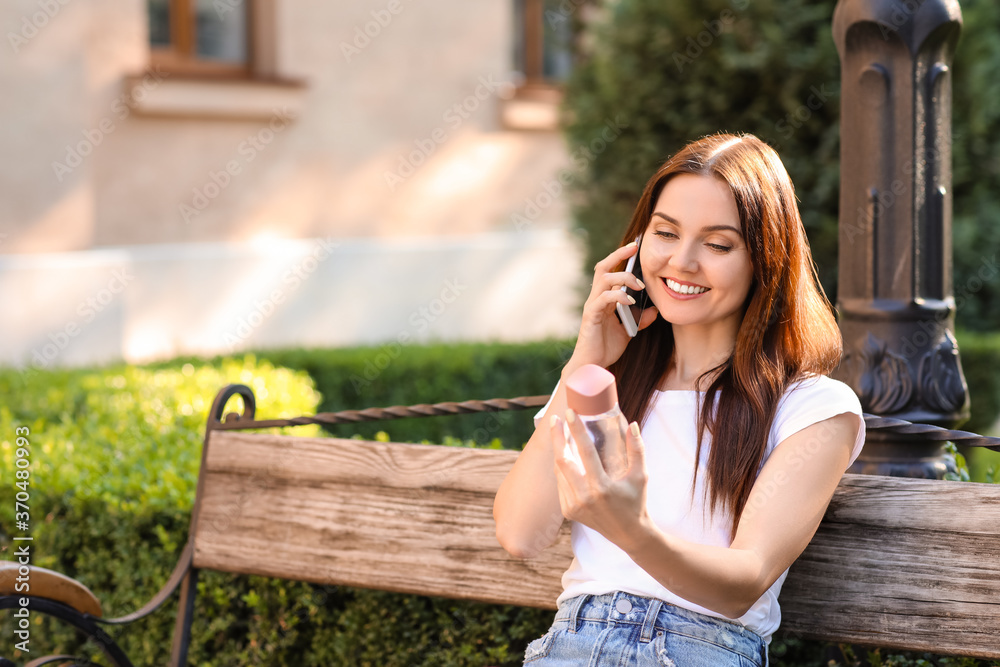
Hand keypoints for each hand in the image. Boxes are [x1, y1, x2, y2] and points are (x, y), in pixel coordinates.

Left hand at [550, 409, 652, 552]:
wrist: (628, 534)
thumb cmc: (636, 502)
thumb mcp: (641, 476)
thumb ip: (637, 449)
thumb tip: (632, 424)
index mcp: (602, 487)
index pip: (585, 452)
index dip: (576, 430)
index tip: (570, 413)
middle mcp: (584, 497)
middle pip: (562, 460)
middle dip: (556, 437)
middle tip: (555, 419)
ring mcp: (573, 505)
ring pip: (559, 471)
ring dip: (558, 451)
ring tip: (559, 433)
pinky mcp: (568, 511)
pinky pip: (560, 483)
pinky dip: (561, 468)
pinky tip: (563, 455)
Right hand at [569, 241, 658, 369]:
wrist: (593, 365)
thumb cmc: (606, 347)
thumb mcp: (628, 331)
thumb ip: (639, 319)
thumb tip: (655, 310)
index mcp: (604, 299)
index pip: (610, 271)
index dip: (620, 257)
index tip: (635, 247)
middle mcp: (596, 299)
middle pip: (603, 267)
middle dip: (618, 255)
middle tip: (634, 249)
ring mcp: (592, 306)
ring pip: (603, 279)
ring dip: (622, 278)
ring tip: (638, 285)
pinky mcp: (591, 316)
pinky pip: (603, 299)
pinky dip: (617, 296)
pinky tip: (629, 300)